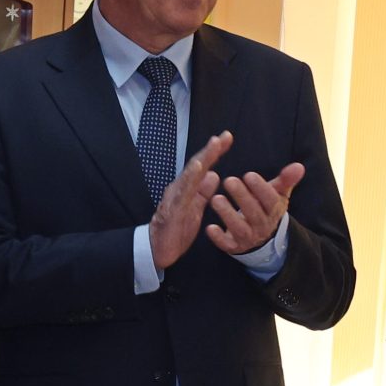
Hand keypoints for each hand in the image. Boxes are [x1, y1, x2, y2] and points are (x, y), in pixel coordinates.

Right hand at [148, 132, 233, 269]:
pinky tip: (198, 170)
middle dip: (210, 150)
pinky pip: (182, 193)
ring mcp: (175, 198)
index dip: (214, 152)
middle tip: (223, 136)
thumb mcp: (195, 209)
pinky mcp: (172, 210)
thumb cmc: (176, 229)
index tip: (227, 138)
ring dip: (201, 160)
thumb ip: (203, 192)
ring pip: (189, 176)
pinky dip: (190, 180)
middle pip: (196, 166)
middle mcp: (180, 189)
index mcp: (187, 189)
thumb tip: (215, 175)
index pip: (202, 167)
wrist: (158, 249)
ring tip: (213, 146)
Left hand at [206, 160, 305, 254]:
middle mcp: (263, 226)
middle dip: (242, 197)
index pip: (270, 200)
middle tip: (229, 180)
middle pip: (254, 213)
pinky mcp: (235, 247)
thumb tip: (299, 166)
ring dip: (228, 214)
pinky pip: (227, 245)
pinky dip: (218, 238)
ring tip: (215, 199)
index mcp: (274, 211)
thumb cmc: (266, 208)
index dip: (261, 188)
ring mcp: (249, 238)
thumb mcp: (277, 194)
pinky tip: (209, 228)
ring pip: (240, 228)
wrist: (262, 237)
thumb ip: (286, 180)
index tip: (248, 175)